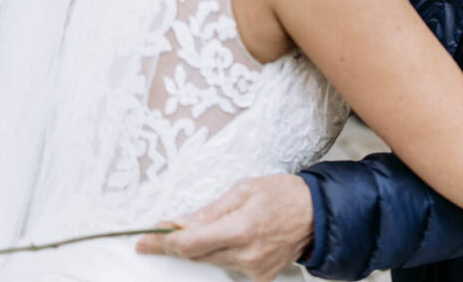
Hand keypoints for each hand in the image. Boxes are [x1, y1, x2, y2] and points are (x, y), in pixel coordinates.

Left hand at [136, 175, 313, 281]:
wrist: (319, 214)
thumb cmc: (284, 194)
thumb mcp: (244, 189)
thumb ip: (209, 210)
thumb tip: (179, 223)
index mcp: (241, 227)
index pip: (190, 243)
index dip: (163, 243)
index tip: (143, 241)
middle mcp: (246, 254)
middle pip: (196, 256)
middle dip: (177, 244)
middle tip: (160, 235)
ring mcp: (254, 269)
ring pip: (211, 262)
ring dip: (202, 248)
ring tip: (212, 228)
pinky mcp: (260, 277)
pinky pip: (230, 267)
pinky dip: (223, 255)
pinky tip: (232, 240)